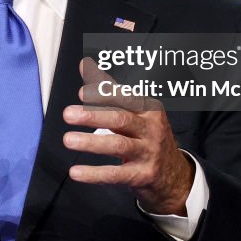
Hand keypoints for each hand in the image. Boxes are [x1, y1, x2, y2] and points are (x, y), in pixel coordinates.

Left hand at [62, 58, 193, 215]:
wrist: (172, 173)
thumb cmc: (146, 135)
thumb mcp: (134, 111)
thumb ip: (108, 89)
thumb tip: (85, 65)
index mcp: (149, 109)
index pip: (126, 98)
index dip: (104, 94)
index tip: (82, 92)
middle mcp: (151, 129)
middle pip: (121, 120)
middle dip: (93, 116)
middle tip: (68, 114)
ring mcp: (148, 153)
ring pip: (118, 146)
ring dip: (91, 142)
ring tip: (68, 139)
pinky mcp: (142, 175)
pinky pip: (116, 174)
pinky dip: (95, 173)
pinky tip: (76, 172)